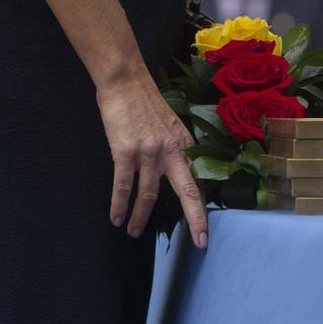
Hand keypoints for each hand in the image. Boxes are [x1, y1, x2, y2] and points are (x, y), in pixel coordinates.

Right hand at [95, 71, 207, 249]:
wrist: (124, 81)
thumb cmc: (144, 102)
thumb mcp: (170, 124)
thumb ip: (175, 148)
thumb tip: (177, 171)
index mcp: (184, 144)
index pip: (197, 180)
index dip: (202, 206)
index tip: (206, 229)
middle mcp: (171, 150)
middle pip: (188, 191)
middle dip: (196, 218)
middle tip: (201, 243)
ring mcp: (149, 152)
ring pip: (149, 194)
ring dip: (141, 217)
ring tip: (134, 233)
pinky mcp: (125, 152)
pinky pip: (123, 186)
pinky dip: (119, 205)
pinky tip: (116, 218)